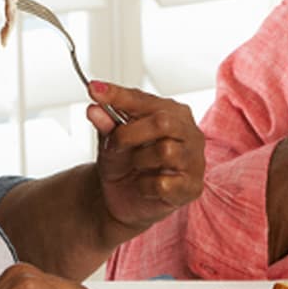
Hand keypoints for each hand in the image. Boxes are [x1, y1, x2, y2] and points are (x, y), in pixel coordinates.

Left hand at [86, 81, 204, 231]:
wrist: (123, 198)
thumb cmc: (124, 163)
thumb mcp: (110, 140)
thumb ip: (106, 124)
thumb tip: (95, 109)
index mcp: (173, 112)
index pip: (144, 99)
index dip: (118, 95)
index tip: (93, 90)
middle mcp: (189, 133)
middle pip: (163, 122)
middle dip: (130, 133)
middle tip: (114, 144)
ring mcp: (194, 160)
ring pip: (166, 151)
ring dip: (139, 160)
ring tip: (135, 166)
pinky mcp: (192, 187)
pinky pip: (164, 183)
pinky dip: (145, 186)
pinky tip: (144, 186)